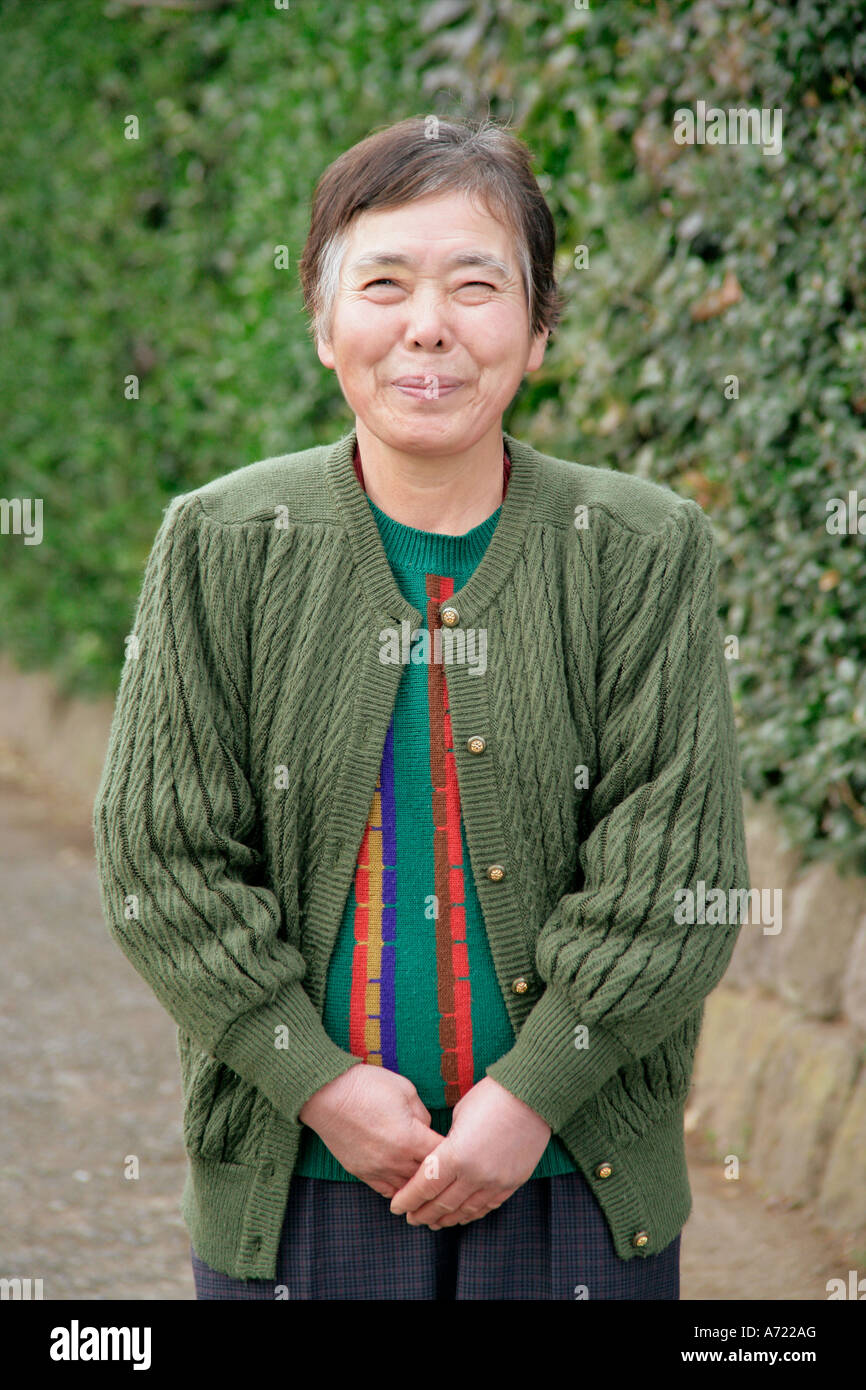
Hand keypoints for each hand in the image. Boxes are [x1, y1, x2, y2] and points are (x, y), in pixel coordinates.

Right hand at [298, 1063, 445, 1198]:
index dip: (455, 1151)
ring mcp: (377, 1170)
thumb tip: (427, 1129)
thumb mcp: (405, 1089)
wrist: (327, 1095)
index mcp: (410, 1138)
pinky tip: (404, 1179)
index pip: (443, 1155)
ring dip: (418, 1182)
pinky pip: (386, 1191)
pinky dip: (398, 1188)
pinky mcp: (361, 1173)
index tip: (459, 1146)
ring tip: (427, 1175)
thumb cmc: (366, 1086)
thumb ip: (422, 1113)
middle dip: (439, 1170)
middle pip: (427, 1177)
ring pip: (408, 1189)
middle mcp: (396, 1160)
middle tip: (448, 1164)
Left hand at [388, 1076, 551, 1228]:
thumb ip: (447, 1143)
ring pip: (465, 1210)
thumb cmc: (490, 1097)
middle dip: (422, 1213)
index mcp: (456, 1155)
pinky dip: (470, 1213)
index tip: (396, 1206)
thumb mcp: (459, 1116)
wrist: (531, 1096)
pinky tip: (460, 1215)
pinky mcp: (512, 1183)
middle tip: (410, 1217)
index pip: (425, 1186)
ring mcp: (495, 1182)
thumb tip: (440, 1158)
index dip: (408, 1199)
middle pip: (442, 1203)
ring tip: (432, 1222)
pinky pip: (487, 1206)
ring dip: (445, 1218)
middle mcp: (475, 1174)